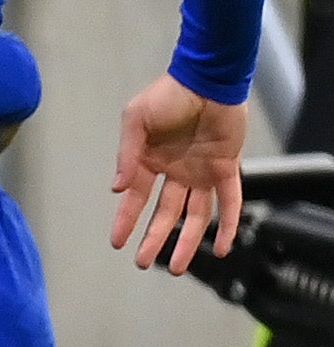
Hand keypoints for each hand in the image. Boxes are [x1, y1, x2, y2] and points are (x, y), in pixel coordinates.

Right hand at [110, 73, 243, 271]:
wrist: (207, 79)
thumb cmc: (168, 95)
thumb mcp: (135, 120)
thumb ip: (127, 155)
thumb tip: (118, 188)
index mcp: (150, 161)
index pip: (136, 199)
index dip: (125, 221)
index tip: (116, 242)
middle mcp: (175, 171)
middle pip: (166, 214)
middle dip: (155, 239)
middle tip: (144, 262)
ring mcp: (201, 172)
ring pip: (195, 215)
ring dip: (187, 241)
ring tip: (177, 266)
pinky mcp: (226, 168)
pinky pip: (230, 201)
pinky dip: (228, 225)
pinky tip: (224, 246)